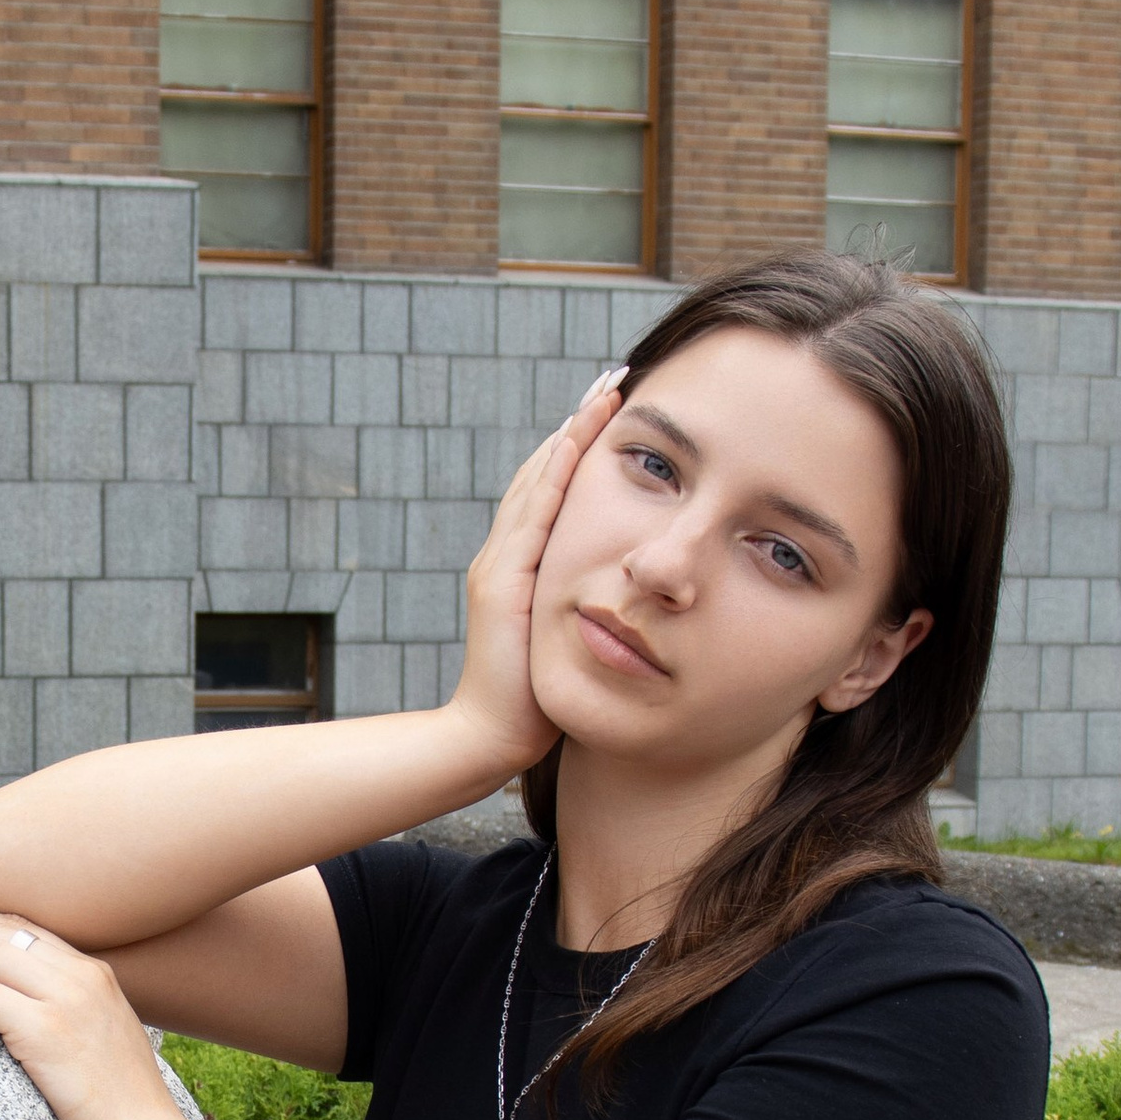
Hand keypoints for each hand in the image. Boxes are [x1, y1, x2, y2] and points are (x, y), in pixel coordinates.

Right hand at [450, 369, 626, 774]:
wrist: (492, 739)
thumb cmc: (535, 703)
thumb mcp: (567, 640)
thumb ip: (585, 608)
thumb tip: (628, 595)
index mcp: (520, 567)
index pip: (551, 492)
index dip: (580, 448)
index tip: (614, 410)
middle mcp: (504, 555)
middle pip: (542, 473)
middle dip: (578, 425)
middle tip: (613, 380)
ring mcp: (500, 565)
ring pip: (537, 483)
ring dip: (571, 435)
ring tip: (603, 395)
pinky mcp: (503, 582)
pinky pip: (533, 516)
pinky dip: (555, 474)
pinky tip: (578, 442)